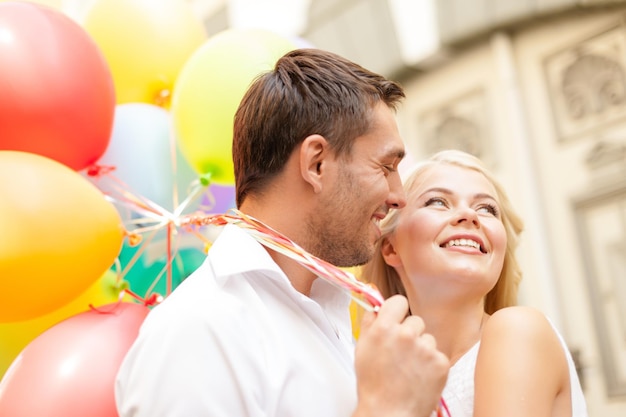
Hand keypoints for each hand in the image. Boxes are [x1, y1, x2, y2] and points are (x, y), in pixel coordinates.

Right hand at [352, 295, 449, 416]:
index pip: (399, 301)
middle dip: (410, 334)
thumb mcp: (362, 349)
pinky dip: (431, 365)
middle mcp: (406, 334)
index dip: (397, 311)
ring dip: (421, 350)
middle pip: (415, 321)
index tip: (397, 320)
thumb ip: (369, 324)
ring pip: (428, 339)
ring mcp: (425, 348)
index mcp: (384, 328)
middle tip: (401, 353)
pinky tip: (420, 376)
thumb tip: (375, 309)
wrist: (389, 412)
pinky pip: (438, 355)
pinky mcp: (440, 362)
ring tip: (410, 369)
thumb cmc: (373, 385)